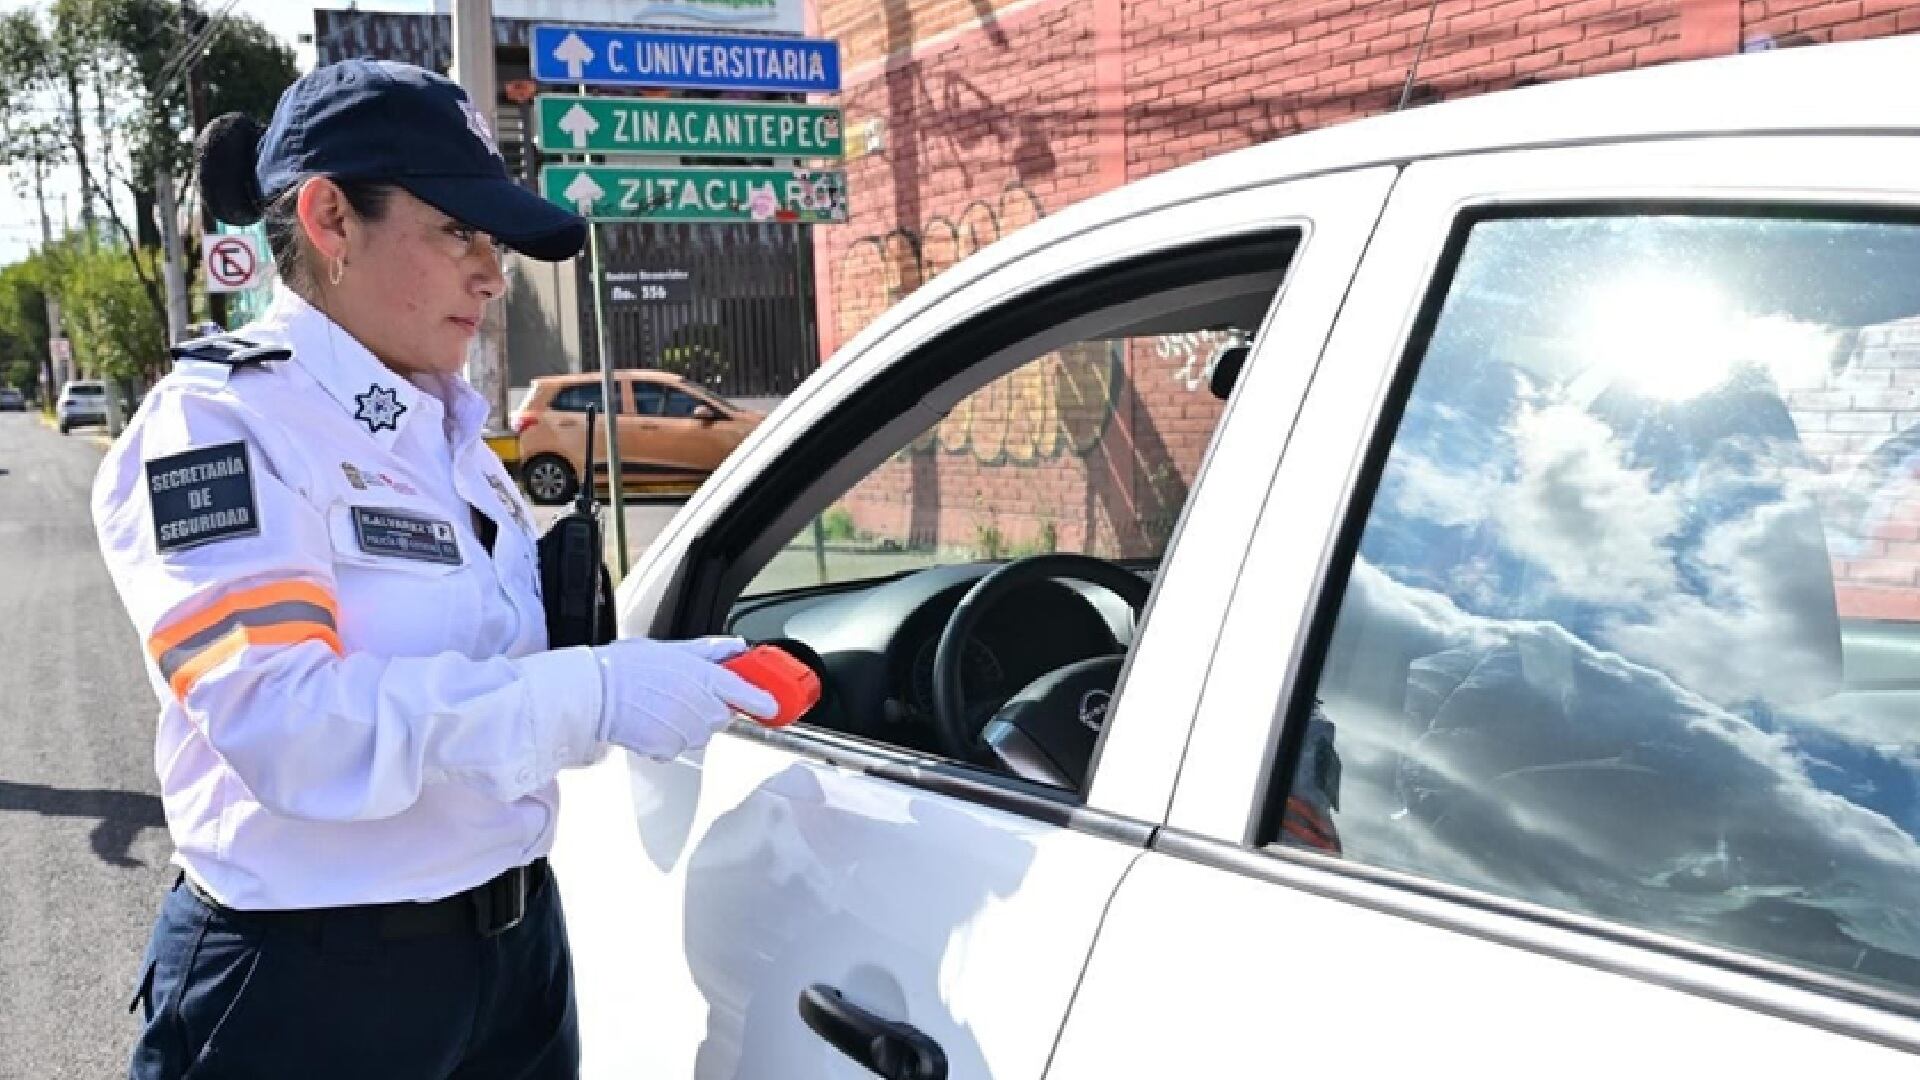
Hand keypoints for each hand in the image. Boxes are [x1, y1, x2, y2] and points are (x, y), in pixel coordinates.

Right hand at [592, 636, 777, 759]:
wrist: (595, 694)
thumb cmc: (626, 668)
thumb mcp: (672, 649)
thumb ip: (709, 651)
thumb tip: (734, 647)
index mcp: (706, 678)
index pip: (748, 693)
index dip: (763, 701)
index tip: (772, 705)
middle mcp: (701, 708)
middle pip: (721, 715)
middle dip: (708, 706)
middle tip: (683, 693)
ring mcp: (686, 732)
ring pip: (699, 733)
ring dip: (686, 723)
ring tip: (660, 705)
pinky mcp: (669, 750)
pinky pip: (677, 746)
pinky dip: (667, 737)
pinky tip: (650, 720)